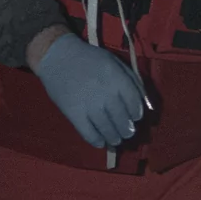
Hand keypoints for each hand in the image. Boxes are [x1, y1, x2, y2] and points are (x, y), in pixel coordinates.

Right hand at [31, 32, 147, 147]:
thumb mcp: (115, 62)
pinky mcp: (74, 113)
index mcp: (117, 79)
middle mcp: (106, 93)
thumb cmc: (89, 58)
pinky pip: (88, 132)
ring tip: (116, 140)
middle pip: (122, 119)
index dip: (136, 113)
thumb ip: (132, 80)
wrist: (57, 56)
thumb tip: (143, 103)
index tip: (135, 118)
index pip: (133, 103)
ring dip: (114, 137)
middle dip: (127, 129)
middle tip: (127, 133)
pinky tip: (100, 142)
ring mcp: (89, 105)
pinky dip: (96, 140)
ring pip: (107, 128)